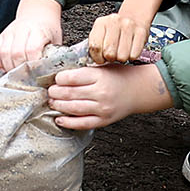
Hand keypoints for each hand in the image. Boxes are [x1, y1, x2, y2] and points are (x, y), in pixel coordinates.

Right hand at [0, 0, 64, 71]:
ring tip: (16, 76)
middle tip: (26, 79)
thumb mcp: (56, 41)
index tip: (36, 75)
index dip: (32, 64)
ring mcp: (9, 32)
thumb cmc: (48, 29)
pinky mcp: (0, 36)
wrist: (38, 13)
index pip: (32, 49)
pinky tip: (4, 68)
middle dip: (20, 70)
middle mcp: (21, 30)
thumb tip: (52, 75)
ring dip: (9, 68)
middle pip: (16, 53)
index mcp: (38, 30)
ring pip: (3, 53)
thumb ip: (52, 56)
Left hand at [46, 62, 170, 129]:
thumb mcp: (102, 67)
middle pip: (70, 93)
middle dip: (55, 93)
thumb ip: (84, 72)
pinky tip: (60, 119)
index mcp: (99, 76)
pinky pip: (83, 123)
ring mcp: (102, 108)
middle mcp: (100, 93)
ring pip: (73, 108)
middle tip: (50, 91)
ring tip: (52, 102)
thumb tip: (60, 77)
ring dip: (58, 106)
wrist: (139, 90)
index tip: (55, 79)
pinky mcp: (104, 120)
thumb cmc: (119, 76)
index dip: (59, 79)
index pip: (71, 78)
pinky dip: (69, 123)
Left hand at [87, 11, 156, 65]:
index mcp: (101, 23)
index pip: (95, 46)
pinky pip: (134, 55)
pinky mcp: (141, 32)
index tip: (100, 59)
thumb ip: (95, 44)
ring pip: (122, 56)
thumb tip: (93, 61)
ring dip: (121, 58)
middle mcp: (114, 22)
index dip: (97, 58)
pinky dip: (131, 56)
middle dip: (110, 58)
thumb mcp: (101, 32)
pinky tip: (129, 49)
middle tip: (112, 54)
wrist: (133, 17)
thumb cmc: (115, 28)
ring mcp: (128, 26)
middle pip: (109, 53)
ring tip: (121, 51)